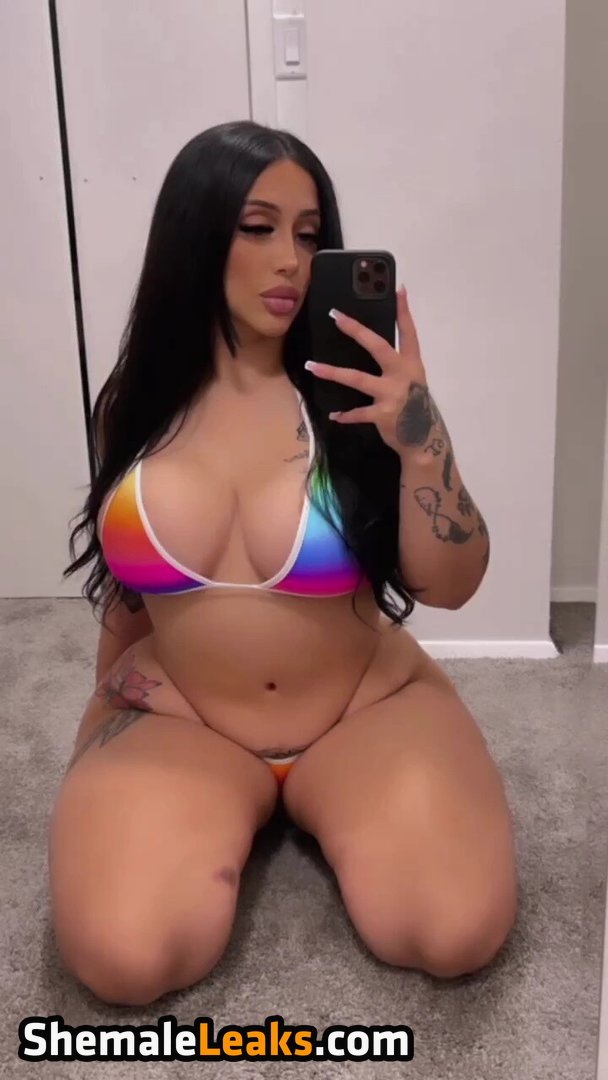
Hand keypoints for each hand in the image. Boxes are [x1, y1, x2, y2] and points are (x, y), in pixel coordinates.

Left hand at [305, 285, 429, 456]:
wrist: (424, 439)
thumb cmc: (414, 406)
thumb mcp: (411, 381)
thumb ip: (396, 365)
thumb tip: (372, 348)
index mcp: (411, 363)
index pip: (408, 332)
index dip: (403, 311)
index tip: (398, 289)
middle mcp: (402, 374)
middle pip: (377, 346)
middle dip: (356, 330)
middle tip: (337, 316)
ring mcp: (392, 394)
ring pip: (357, 378)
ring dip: (332, 372)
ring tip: (312, 366)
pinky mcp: (383, 414)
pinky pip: (359, 413)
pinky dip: (346, 415)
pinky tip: (334, 414)